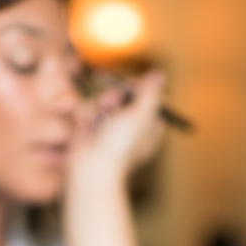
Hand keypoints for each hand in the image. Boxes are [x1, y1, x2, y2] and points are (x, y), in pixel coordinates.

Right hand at [68, 70, 166, 187]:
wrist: (89, 171)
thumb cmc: (119, 147)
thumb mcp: (141, 117)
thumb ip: (151, 94)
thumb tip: (160, 74)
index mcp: (149, 128)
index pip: (151, 99)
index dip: (141, 88)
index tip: (132, 83)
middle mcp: (130, 128)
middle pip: (125, 96)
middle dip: (115, 96)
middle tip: (113, 103)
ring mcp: (108, 130)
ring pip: (102, 100)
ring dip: (98, 107)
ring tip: (98, 122)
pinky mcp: (89, 131)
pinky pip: (87, 111)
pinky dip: (85, 118)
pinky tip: (85, 131)